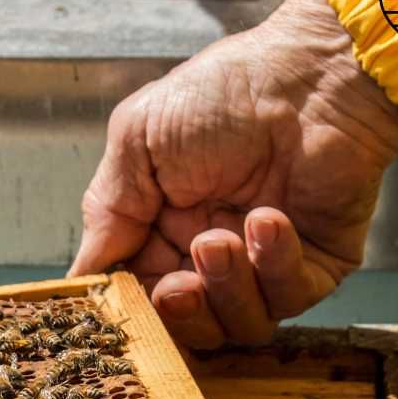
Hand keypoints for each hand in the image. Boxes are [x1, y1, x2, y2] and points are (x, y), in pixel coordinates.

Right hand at [70, 0, 397, 347]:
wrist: (310, 70)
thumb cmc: (223, 94)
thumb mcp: (136, 142)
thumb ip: (106, 213)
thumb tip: (80, 277)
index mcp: (162, 231)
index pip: (139, 297)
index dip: (132, 309)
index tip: (123, 303)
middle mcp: (211, 257)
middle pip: (187, 328)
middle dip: (179, 312)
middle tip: (178, 284)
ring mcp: (264, 266)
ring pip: (238, 325)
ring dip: (226, 287)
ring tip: (223, 237)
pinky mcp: (318, 266)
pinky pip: (291, 298)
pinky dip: (275, 265)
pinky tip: (269, 219)